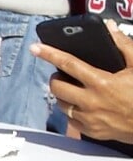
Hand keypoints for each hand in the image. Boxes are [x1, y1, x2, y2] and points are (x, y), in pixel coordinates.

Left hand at [42, 23, 132, 143]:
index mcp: (102, 83)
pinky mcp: (91, 131)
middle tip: (63, 74)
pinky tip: (81, 105)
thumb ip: (123, 46)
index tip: (36, 48)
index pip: (68, 64)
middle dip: (57, 78)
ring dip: (63, 95)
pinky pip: (70, 120)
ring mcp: (90, 119)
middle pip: (57, 87)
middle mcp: (92, 102)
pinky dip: (72, 111)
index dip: (50, 54)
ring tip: (73, 89)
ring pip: (61, 104)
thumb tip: (109, 28)